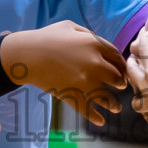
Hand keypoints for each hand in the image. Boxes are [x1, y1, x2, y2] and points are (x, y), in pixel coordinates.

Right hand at [2, 21, 126, 126]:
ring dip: (113, 104)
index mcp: (94, 44)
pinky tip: (100, 121)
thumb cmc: (47, 37)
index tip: (122, 69)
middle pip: (116, 77)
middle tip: (121, 86)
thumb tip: (99, 42)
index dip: (122, 64)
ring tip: (117, 107)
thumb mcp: (70, 27)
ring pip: (106, 96)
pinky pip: (87, 109)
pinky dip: (95, 117)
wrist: (26, 54)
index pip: (117, 56)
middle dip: (120, 82)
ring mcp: (83, 81)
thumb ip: (88, 34)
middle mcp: (94, 64)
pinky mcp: (71, 94)